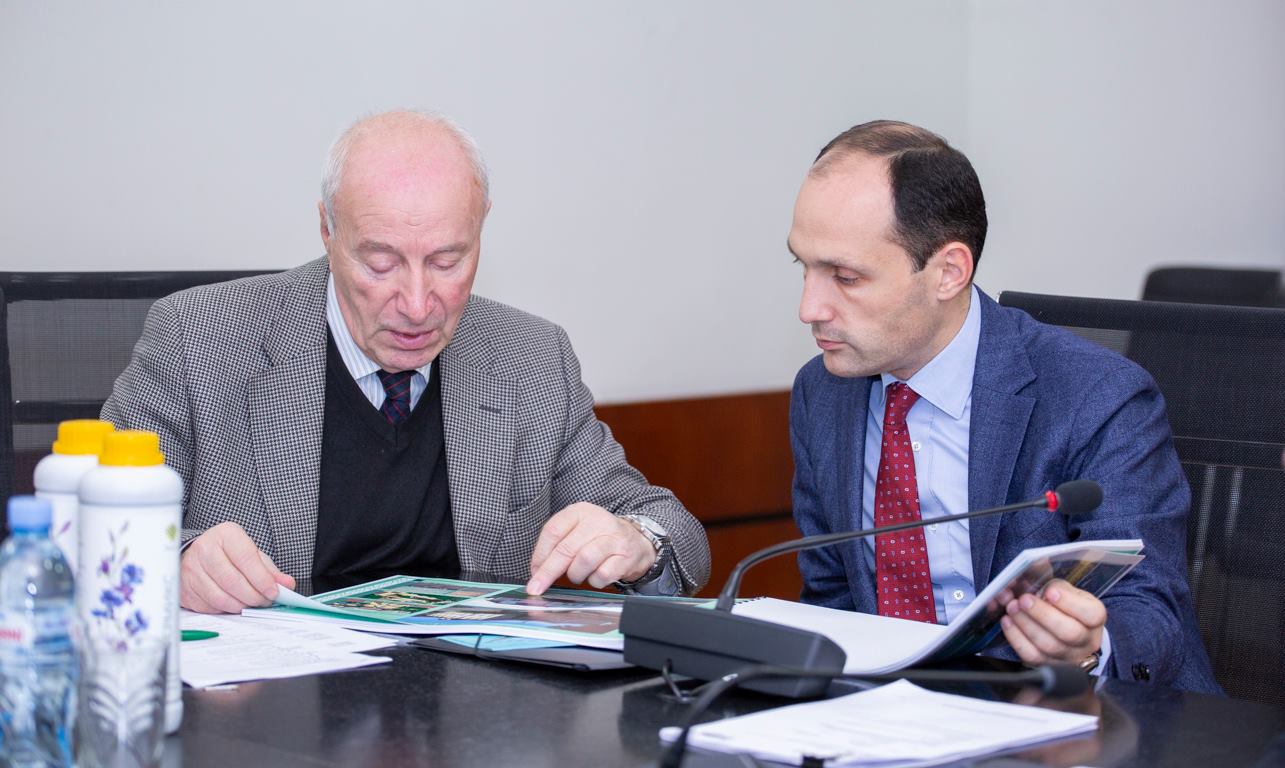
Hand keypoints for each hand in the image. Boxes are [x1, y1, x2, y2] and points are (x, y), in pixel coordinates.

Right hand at [180, 521, 295, 613]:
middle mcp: (204, 549)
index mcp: (225, 535)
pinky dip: (226, 609)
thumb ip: (269, 569)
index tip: (274, 592)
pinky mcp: (184, 589)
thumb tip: (288, 584)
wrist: (197, 554)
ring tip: (252, 603)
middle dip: (254, 596)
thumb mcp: (251, 553)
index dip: (262, 579)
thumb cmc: (228, 553)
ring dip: (241, 605)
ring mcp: (191, 570)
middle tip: (265, 601)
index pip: (246, 559)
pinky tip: (234, 603)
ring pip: (220, 597)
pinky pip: (209, 607)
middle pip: (233, 581)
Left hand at [525, 503, 657, 594]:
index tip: (534, 571)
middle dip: (548, 572)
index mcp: (581, 511)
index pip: (553, 530)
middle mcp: (598, 521)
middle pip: (566, 549)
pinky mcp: (626, 557)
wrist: (636, 542)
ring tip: (578, 575)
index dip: (540, 554)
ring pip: (584, 561)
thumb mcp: (578, 531)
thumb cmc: (599, 539)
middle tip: (537, 588)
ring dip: (576, 575)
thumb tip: (537, 571)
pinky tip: (596, 576)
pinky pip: (602, 575)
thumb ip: (558, 545)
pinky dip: (594, 581)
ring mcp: (614, 538)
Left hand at [999, 579, 1105, 665]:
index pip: (1091, 614)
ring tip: (1012, 607)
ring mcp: (1068, 657)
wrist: (1067, 633)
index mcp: (1094, 618)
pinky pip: (1032, 656)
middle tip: (1023, 600)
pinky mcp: (1048, 665)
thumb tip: (1036, 568)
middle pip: (1068, 633)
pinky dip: (1016, 638)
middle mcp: (1086, 641)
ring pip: (1048, 646)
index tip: (1050, 592)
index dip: (1069, 603)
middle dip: (1042, 614)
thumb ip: (1054, 584)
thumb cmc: (1065, 608)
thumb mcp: (1067, 591)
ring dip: (1025, 624)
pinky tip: (1008, 622)